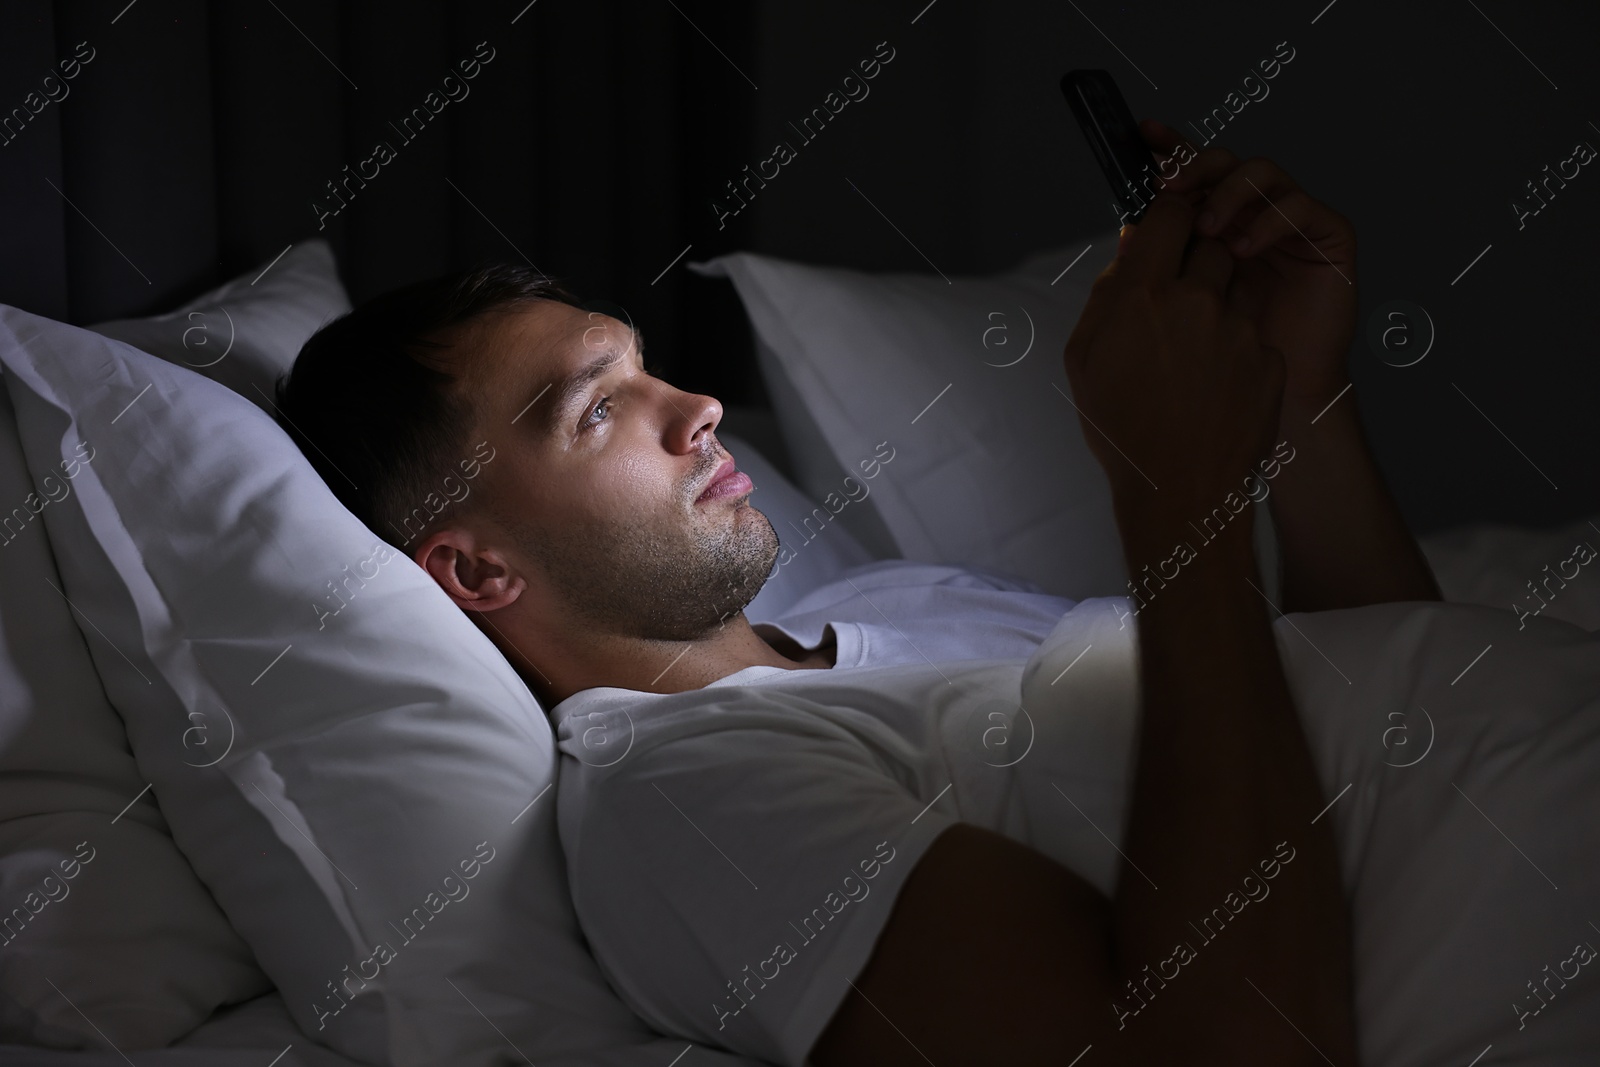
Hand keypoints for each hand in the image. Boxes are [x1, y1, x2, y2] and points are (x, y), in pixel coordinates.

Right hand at [1063, 191, 1284, 527]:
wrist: (1179, 493)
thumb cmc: (1122, 429)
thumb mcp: (1084, 357)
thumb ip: (1107, 294)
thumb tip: (1129, 251)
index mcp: (1143, 294)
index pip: (1170, 213)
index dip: (1169, 215)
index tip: (1165, 227)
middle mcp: (1196, 300)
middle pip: (1209, 245)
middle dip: (1196, 261)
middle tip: (1176, 299)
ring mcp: (1239, 329)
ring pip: (1233, 291)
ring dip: (1216, 308)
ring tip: (1192, 357)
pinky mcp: (1270, 359)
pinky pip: (1253, 336)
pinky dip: (1236, 352)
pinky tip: (1214, 389)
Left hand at [1137, 119, 1356, 411]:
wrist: (1275, 398)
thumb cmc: (1223, 360)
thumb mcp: (1178, 307)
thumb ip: (1156, 266)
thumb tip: (1125, 230)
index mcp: (1213, 224)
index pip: (1192, 175)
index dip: (1170, 149)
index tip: (1142, 135)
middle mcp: (1250, 214)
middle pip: (1225, 162)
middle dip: (1195, 166)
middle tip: (1170, 186)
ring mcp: (1290, 222)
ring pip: (1263, 173)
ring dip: (1229, 192)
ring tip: (1207, 228)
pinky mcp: (1330, 236)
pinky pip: (1301, 208)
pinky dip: (1268, 220)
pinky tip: (1243, 247)